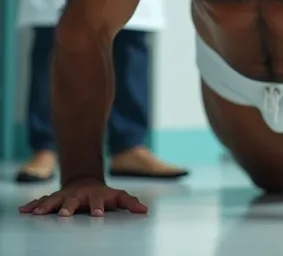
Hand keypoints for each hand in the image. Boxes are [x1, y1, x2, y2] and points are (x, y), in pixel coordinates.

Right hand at [18, 182, 147, 216]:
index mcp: (94, 196)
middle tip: (65, 214)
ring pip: (54, 200)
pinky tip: (24, 211)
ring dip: (46, 206)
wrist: (85, 182)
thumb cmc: (103, 194)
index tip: (98, 215)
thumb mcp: (118, 197)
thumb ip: (130, 203)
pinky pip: (42, 202)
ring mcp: (65, 196)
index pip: (97, 202)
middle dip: (68, 207)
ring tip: (38, 213)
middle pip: (73, 200)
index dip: (98, 207)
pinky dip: (33, 206)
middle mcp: (78, 195)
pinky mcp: (54, 200)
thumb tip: (144, 211)